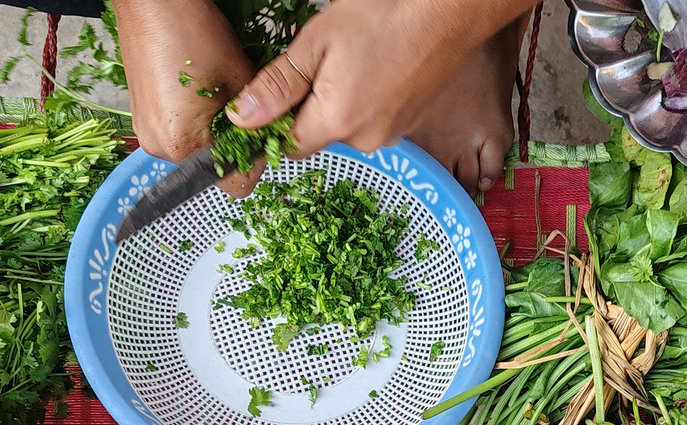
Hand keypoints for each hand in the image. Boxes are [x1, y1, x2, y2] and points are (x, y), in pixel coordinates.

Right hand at [113, 0, 264, 195]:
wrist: (151, 2)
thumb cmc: (194, 33)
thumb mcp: (242, 81)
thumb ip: (262, 122)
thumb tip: (275, 143)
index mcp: (182, 145)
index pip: (234, 184)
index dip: (254, 161)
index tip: (260, 132)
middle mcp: (158, 148)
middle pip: (214, 167)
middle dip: (232, 143)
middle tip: (237, 104)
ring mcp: (146, 134)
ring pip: (198, 149)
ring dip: (213, 130)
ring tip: (212, 91)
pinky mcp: (142, 119)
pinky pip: (179, 132)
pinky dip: (194, 120)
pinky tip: (196, 90)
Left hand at [227, 0, 513, 157]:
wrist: (444, 14)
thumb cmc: (383, 17)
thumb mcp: (316, 43)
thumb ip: (277, 86)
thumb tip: (242, 118)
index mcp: (336, 122)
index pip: (288, 147)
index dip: (277, 124)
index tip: (279, 93)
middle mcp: (364, 140)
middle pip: (319, 136)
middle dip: (312, 106)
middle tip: (323, 61)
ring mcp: (390, 136)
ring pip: (347, 127)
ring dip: (341, 102)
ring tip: (355, 60)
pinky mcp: (407, 126)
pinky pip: (372, 121)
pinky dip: (367, 100)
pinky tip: (376, 68)